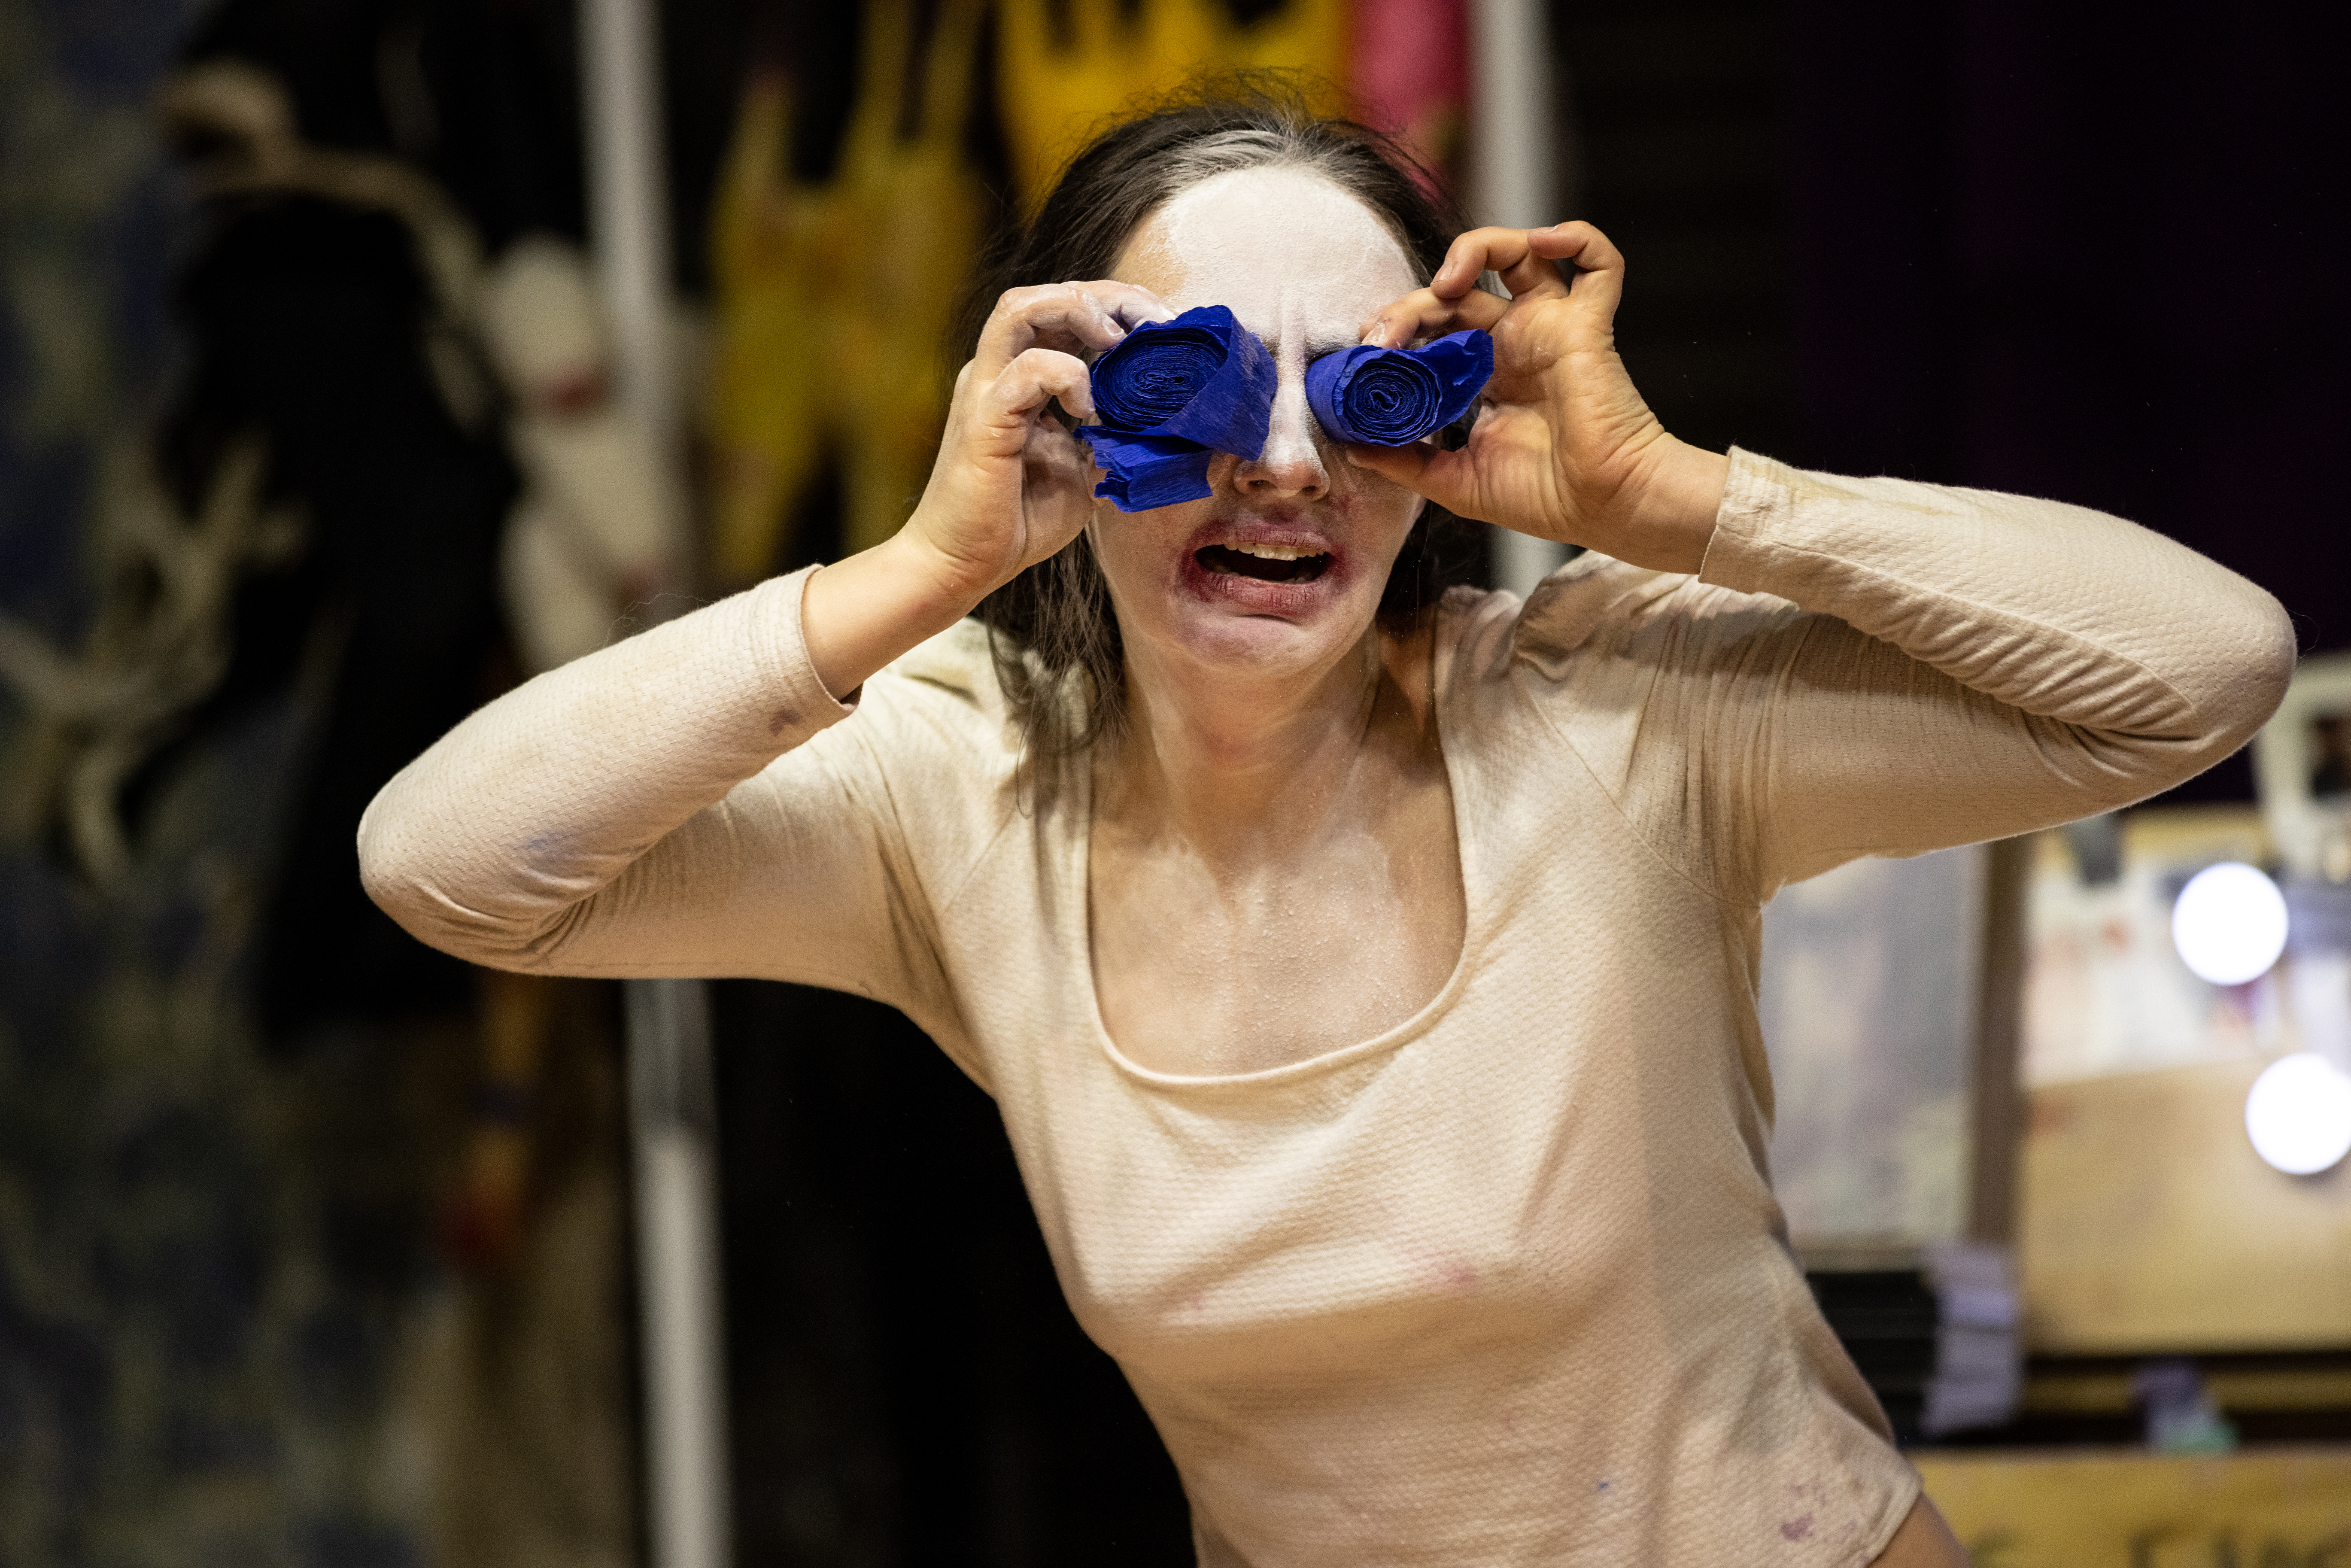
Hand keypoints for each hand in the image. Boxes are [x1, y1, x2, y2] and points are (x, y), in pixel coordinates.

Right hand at [801, 282, 1168, 696]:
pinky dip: (1069, 377)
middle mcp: (998, 371)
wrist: (962, 564)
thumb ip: (1109, 434)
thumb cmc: (1017, 520)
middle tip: (1157, 327)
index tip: (1164, 332)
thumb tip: (1159, 416)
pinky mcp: (984, 419)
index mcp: (1019, 376)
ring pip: (1022, 308)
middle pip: (1048, 294)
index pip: (1066, 311)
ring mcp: (986, 389)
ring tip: (1121, 345)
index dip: (1119, 308)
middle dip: (1110, 298)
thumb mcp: (1082, 468)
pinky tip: (1091, 410)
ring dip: (1083, 314)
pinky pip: (1027, 370)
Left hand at [1348, 223, 1727, 573]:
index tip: (1366, 355)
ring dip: (1472, 251)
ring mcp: (1550, 329)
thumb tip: (1353, 447)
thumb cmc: (1543, 499)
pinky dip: (1576, 238)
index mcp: (1483, 376)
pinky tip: (1544, 241)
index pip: (1431, 331)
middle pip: (1455, 294)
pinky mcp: (1586, 325)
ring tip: (1444, 282)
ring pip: (1516, 254)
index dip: (1397, 331)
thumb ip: (1404, 461)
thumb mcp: (1454, 481)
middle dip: (1411, 306)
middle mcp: (1514, 344)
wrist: (1603, 508)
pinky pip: (1597, 263)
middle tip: (1382, 337)